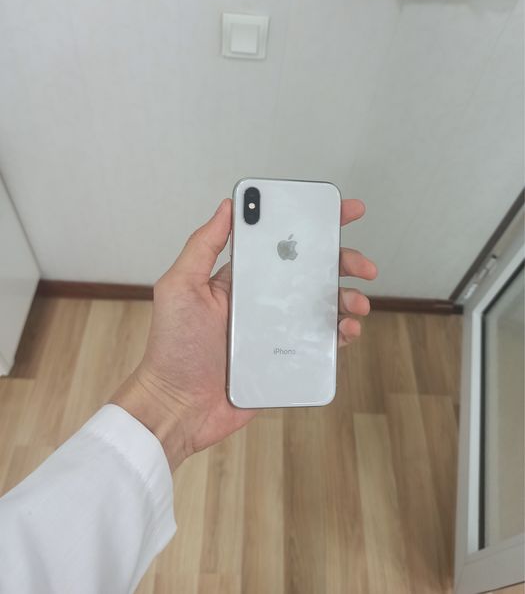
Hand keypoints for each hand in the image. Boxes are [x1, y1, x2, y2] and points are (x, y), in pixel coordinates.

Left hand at [111, 197, 376, 470]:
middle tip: (364, 265)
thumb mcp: (181, 286)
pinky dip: (342, 331)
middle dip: (344, 261)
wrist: (179, 405)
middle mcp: (264, 298)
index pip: (281, 242)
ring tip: (358, 303)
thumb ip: (203, 246)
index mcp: (242, 277)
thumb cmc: (174, 346)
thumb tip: (227, 205)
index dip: (313, 225)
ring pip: (324, 304)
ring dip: (348, 297)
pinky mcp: (288, 358)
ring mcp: (278, 328)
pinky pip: (322, 340)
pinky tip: (347, 329)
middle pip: (313, 271)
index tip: (342, 211)